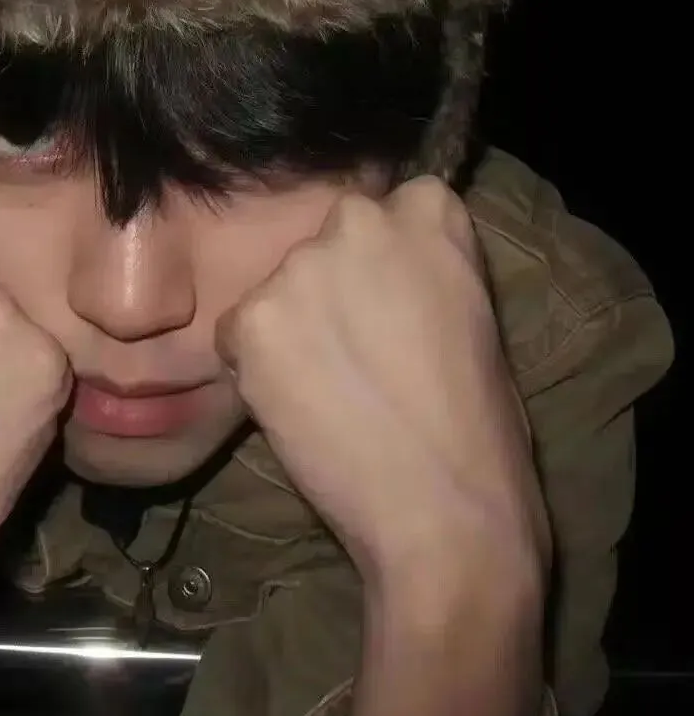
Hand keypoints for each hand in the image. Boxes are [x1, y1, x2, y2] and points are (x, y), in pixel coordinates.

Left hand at [216, 176, 548, 586]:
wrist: (444, 508)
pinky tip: (291, 404)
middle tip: (349, 347)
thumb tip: (380, 280)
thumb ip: (421, 275)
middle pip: (322, 244)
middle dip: (329, 286)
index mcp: (428, 211)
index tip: (386, 298)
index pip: (385, 207)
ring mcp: (300, 268)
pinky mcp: (252, 318)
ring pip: (277, 288)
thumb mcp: (469, 317)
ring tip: (321, 386)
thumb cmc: (478, 428)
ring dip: (289, 327)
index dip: (379, 261)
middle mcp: (357, 221)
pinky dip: (253, 364)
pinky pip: (237, 331)